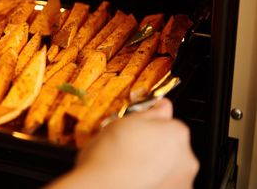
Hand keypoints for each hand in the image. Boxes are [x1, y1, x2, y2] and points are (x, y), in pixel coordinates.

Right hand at [47, 98, 198, 188]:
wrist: (101, 186)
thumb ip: (149, 112)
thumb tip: (162, 106)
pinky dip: (156, 183)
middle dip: (155, 146)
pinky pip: (167, 184)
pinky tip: (135, 180)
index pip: (168, 122)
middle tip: (130, 148)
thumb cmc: (108, 156)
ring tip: (129, 167)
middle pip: (172, 146)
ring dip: (156, 166)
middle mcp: (187, 158)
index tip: (136, 129)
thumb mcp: (122, 121)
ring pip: (170, 167)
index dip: (149, 125)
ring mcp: (183, 181)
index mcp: (176, 132)